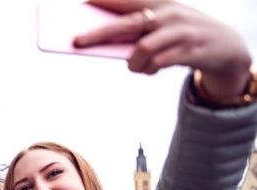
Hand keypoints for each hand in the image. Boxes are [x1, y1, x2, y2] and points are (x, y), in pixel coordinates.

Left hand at [74, 0, 251, 99]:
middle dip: (99, 33)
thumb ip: (137, 33)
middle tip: (77, 42)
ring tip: (135, 66)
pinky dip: (149, 70)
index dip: (105, 0)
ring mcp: (181, 32)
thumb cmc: (180, 36)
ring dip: (133, 63)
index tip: (83, 2)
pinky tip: (150, 70)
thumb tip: (101, 45)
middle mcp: (169, 14)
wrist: (225, 47)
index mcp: (160, 4)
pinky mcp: (191, 51)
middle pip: (127, 24)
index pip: (127, 0)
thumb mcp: (161, 28)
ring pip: (143, 50)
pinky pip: (159, 64)